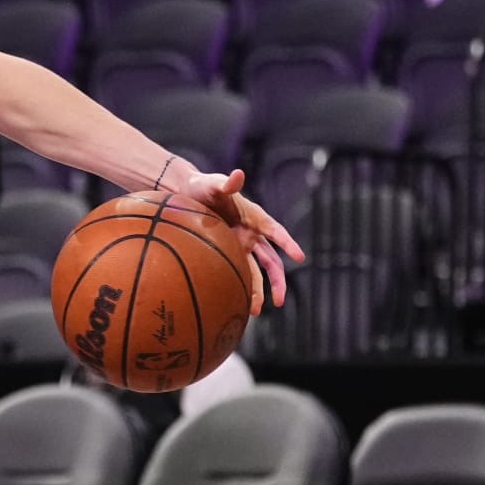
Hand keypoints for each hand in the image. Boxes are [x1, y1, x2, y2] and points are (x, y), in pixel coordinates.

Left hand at [176, 167, 304, 312]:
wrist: (184, 195)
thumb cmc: (201, 186)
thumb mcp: (211, 183)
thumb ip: (226, 183)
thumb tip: (237, 174)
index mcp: (253, 216)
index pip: (273, 230)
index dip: (286, 242)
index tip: (300, 256)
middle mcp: (251, 233)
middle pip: (270, 261)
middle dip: (277, 281)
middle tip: (279, 301)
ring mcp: (240, 245)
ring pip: (256, 272)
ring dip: (258, 291)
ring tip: (256, 311)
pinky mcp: (228, 253)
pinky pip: (238, 272)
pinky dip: (240, 287)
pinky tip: (238, 304)